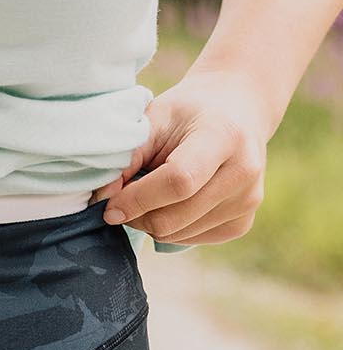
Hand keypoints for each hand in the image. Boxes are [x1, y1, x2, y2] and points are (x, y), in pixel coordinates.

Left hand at [87, 67, 271, 244]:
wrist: (238, 109)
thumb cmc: (189, 113)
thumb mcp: (156, 118)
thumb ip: (127, 156)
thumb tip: (102, 198)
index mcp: (223, 136)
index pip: (178, 182)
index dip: (137, 199)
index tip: (109, 206)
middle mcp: (243, 171)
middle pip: (173, 219)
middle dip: (137, 216)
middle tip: (124, 201)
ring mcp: (247, 201)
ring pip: (176, 235)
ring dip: (151, 222)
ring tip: (153, 193)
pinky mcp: (242, 222)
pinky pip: (190, 240)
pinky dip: (171, 228)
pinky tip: (175, 202)